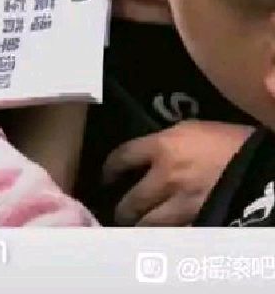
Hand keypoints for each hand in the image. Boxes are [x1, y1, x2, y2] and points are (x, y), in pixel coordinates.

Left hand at [103, 121, 254, 225]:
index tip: (107, 177)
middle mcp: (166, 176)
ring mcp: (184, 203)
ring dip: (140, 227)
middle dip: (122, 209)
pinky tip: (162, 236)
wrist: (261, 165)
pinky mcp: (201, 222)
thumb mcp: (190, 130)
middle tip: (120, 212)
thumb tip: (147, 154)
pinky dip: (166, 236)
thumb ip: (164, 142)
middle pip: (131, 201)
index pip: (121, 158)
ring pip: (149, 225)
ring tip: (137, 228)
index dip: (109, 169)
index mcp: (162, 146)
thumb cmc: (228, 140)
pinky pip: (175, 234)